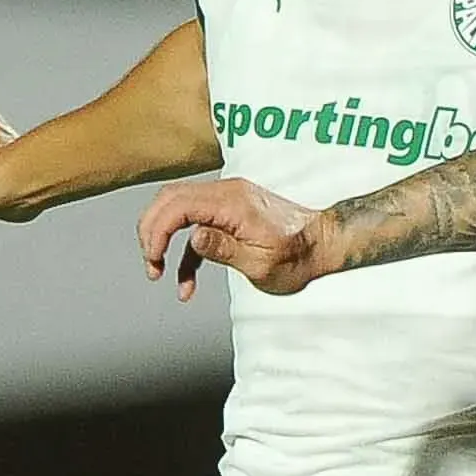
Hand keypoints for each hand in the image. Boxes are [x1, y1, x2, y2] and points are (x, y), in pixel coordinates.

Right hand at [138, 177, 334, 299]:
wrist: (325, 244)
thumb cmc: (299, 256)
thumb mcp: (261, 263)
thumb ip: (224, 249)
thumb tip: (193, 239)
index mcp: (231, 203)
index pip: (178, 205)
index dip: (157, 231)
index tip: (153, 259)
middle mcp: (227, 193)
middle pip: (170, 199)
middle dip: (151, 230)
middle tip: (150, 263)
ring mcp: (228, 200)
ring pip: (178, 209)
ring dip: (163, 237)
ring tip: (157, 271)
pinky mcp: (230, 213)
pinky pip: (197, 226)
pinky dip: (186, 252)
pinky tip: (185, 283)